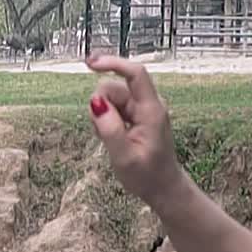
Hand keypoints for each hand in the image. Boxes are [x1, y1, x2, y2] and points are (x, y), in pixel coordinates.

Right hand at [85, 52, 186, 206]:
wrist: (163, 188)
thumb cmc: (147, 176)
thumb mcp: (124, 156)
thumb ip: (109, 128)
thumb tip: (95, 102)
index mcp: (151, 111)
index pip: (135, 74)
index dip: (113, 63)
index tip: (89, 63)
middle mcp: (148, 105)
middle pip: (114, 87)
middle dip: (99, 104)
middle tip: (102, 132)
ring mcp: (141, 109)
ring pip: (110, 97)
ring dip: (102, 115)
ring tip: (110, 140)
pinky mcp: (135, 115)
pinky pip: (112, 107)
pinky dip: (105, 119)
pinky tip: (112, 137)